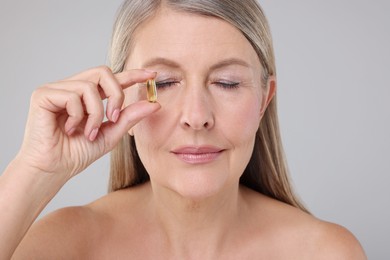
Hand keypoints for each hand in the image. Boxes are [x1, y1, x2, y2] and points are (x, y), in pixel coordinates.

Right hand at [17, 66, 159, 181]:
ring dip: (96, 113)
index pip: (111, 78)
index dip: (132, 74)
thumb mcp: (111, 134)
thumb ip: (130, 117)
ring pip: (90, 86)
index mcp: (87, 96)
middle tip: (114, 117)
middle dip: (116, 94)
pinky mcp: (43, 94)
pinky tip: (70, 129)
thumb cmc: (77, 153)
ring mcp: (56, 89)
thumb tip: (155, 104)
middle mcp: (72, 88)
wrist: (53, 170)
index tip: (151, 75)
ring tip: (88, 132)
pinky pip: (73, 95)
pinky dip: (78, 116)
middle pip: (103, 72)